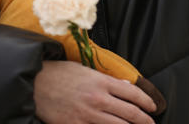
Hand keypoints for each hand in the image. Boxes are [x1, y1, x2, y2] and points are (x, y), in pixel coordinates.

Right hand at [34, 60, 156, 123]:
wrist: (35, 84)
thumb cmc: (59, 74)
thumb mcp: (86, 71)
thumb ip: (108, 81)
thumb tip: (126, 87)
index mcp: (102, 82)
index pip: (133, 94)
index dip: (147, 102)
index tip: (153, 108)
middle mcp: (98, 99)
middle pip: (130, 113)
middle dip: (145, 121)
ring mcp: (87, 115)